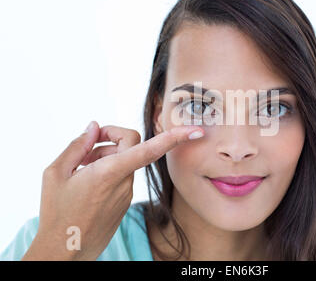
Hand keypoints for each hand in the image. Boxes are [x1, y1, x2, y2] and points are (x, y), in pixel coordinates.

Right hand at [22, 121, 203, 259]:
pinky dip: (110, 170)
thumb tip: (94, 126)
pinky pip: (123, 176)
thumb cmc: (57, 213)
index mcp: (110, 172)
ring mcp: (127, 194)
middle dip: (112, 138)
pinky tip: (89, 180)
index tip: (196, 131)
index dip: (175, 137)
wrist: (65, 252)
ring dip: (108, 155)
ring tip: (82, 168)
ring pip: (127, 161)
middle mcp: (125, 183)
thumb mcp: (56, 173)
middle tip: (87, 149)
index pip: (150, 149)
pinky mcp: (124, 202)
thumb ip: (77, 145)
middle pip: (132, 145)